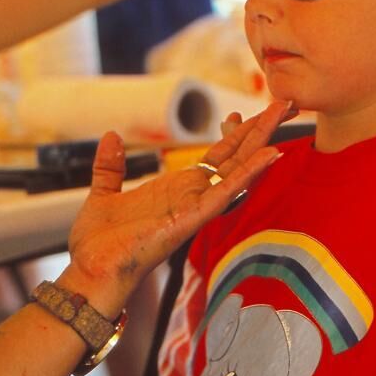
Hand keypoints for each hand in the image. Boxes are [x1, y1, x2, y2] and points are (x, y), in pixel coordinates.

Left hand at [60, 100, 290, 315]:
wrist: (91, 271)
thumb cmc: (99, 245)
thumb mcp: (103, 194)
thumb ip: (110, 166)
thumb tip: (110, 137)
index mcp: (176, 189)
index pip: (214, 156)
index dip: (232, 133)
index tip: (244, 113)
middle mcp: (192, 196)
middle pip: (235, 156)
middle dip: (259, 129)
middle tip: (283, 104)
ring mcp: (197, 207)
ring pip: (238, 168)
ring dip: (262, 139)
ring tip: (284, 114)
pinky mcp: (194, 218)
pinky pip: (227, 192)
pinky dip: (250, 172)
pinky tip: (270, 153)